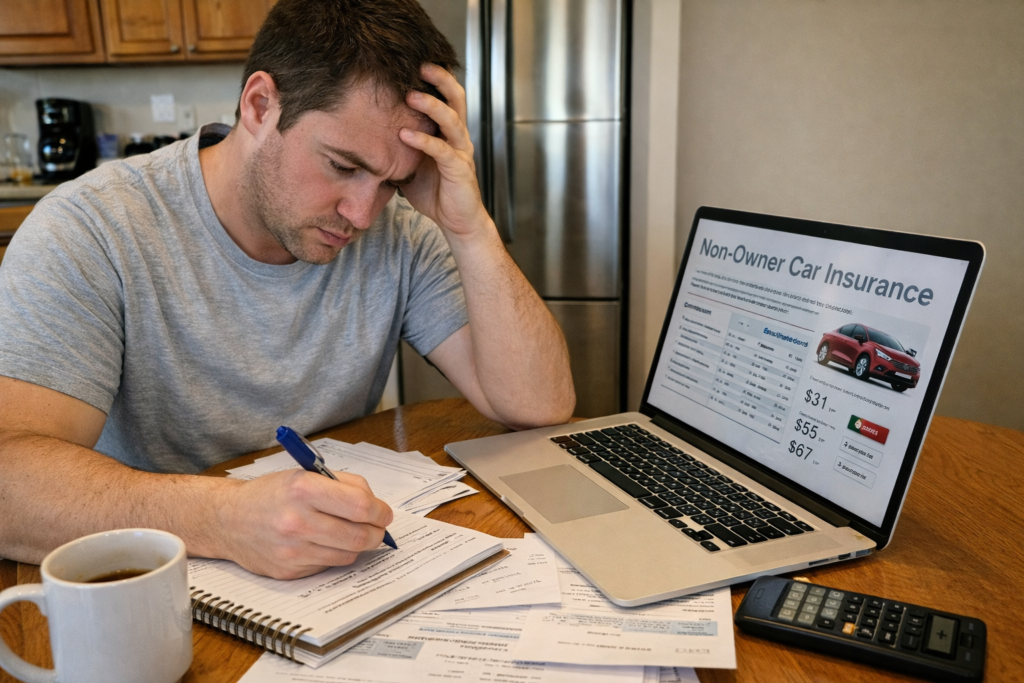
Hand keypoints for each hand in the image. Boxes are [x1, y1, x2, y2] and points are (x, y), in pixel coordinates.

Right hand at [214, 468, 393, 579]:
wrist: (229, 519)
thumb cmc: (272, 494)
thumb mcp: (306, 475)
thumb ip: (345, 485)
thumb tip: (376, 506)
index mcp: (303, 489)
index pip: (361, 506)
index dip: (381, 511)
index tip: (384, 513)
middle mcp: (297, 521)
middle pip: (360, 535)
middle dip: (377, 532)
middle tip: (378, 528)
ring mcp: (292, 550)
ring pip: (348, 554)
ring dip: (358, 544)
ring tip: (351, 532)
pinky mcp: (289, 570)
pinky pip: (328, 565)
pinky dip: (335, 555)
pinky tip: (325, 543)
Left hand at [399, 64, 491, 238]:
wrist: (456, 222)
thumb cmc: (435, 192)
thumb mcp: (410, 164)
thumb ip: (396, 147)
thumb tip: (364, 136)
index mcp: (448, 132)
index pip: (445, 96)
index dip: (434, 78)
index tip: (413, 62)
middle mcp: (458, 137)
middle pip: (456, 98)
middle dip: (440, 79)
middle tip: (421, 65)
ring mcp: (461, 152)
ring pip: (451, 120)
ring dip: (431, 106)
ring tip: (411, 96)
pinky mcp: (460, 170)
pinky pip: (443, 151)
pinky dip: (424, 141)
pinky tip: (405, 135)